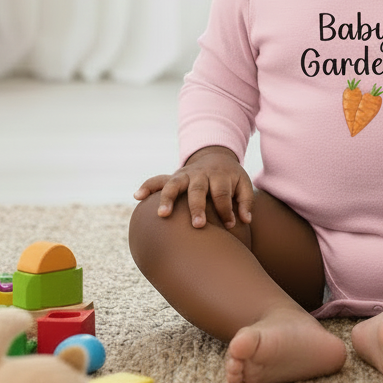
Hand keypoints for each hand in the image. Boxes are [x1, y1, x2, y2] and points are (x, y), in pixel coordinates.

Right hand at [133, 146, 253, 228]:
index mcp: (220, 176)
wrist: (217, 158)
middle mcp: (201, 174)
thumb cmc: (231, 179)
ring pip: (174, 184)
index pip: (222, 194)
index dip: (226, 210)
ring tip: (162, 214)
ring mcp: (185, 174)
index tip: (230, 225)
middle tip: (198, 225)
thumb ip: (245, 201)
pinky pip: (157, 179)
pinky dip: (147, 186)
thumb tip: (245, 220)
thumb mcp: (243, 185)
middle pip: (198, 189)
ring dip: (168, 198)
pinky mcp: (174, 177)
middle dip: (197, 207)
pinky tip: (138, 196)